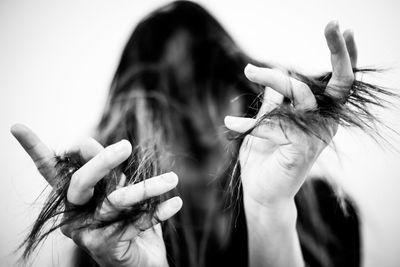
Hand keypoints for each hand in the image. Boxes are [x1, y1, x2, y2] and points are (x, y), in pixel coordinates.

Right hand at [11, 124, 181, 266]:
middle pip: (80, 183)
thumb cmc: (126, 223)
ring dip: (148, 188)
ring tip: (171, 179)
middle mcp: (75, 214)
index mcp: (74, 197)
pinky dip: (159, 211)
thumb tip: (86, 141)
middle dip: (102, 162)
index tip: (17, 127)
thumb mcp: (115, 192)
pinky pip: (138, 221)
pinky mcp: (108, 246)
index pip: (50, 171)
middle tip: (126, 146)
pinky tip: (175, 203)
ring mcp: (89, 231)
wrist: (139, 264)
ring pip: (116, 202)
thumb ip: (104, 170)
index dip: (35, 150)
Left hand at [224, 21, 357, 207]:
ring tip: (248, 71)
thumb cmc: (264, 157)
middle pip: (341, 83)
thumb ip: (275, 101)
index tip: (338, 28)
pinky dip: (252, 121)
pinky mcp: (301, 149)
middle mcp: (324, 124)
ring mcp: (316, 137)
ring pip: (303, 93)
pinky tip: (231, 125)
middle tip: (333, 24)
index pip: (338, 82)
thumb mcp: (268, 122)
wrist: (260, 193)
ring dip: (274, 77)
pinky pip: (279, 119)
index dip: (342, 56)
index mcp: (319, 116)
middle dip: (339, 53)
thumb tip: (274, 75)